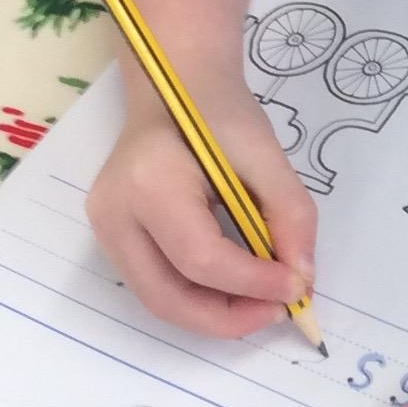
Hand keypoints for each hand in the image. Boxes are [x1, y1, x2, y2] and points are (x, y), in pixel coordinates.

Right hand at [89, 85, 314, 337]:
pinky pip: (155, 285)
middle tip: (279, 311)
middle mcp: (115, 214)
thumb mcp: (267, 155)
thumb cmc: (220, 116)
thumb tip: (302, 279)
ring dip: (215, 315)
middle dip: (229, 317)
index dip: (252, 283)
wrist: (174, 89)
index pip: (200, 257)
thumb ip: (291, 215)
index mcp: (150, 182)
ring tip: (261, 304)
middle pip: (168, 297)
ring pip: (159, 300)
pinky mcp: (112, 239)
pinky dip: (198, 299)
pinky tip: (235, 289)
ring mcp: (105, 230)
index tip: (298, 287)